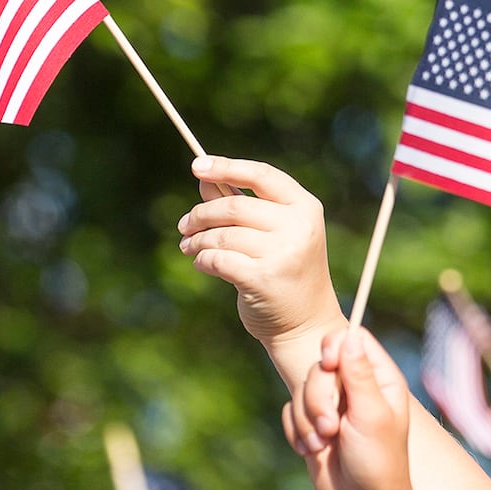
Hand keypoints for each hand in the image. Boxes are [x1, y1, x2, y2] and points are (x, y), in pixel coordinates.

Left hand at [178, 156, 345, 354]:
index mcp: (305, 208)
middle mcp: (298, 227)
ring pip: (222, 234)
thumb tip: (205, 178)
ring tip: (189, 247)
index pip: (261, 175)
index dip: (226, 167)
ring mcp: (284, 253)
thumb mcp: (273, 233)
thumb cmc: (286, 272)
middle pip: (235, 206)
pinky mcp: (263, 278)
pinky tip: (202, 263)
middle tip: (184, 225)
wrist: (306, 323)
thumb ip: (242, 203)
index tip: (197, 166)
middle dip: (202, 214)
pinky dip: (203, 259)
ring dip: (197, 240)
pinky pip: (217, 259)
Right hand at [285, 328, 413, 489]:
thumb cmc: (377, 461)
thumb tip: (349, 337)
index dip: (335, 346)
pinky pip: (289, 411)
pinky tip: (313, 450)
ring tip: (326, 443)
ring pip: (301, 389)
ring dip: (308, 420)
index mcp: (380, 379)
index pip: (353, 339)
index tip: (329, 364)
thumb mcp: (372, 415)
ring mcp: (332, 405)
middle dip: (319, 397)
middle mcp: (355, 387)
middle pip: (321, 365)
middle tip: (332, 426)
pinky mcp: (311, 423)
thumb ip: (359, 375)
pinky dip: (297, 431)